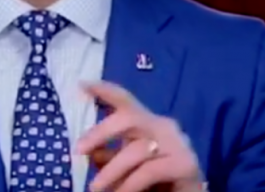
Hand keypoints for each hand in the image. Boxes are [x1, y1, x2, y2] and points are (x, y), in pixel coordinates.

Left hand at [76, 81, 203, 191]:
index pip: (126, 100)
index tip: (82, 84)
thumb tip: (90, 152)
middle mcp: (165, 127)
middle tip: (79, 149)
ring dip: (111, 171)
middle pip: (130, 118)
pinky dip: (129, 184)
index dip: (105, 91)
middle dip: (101, 132)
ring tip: (95, 188)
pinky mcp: (185, 165)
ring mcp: (178, 144)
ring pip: (137, 150)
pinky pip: (149, 171)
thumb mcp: (127, 167)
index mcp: (149, 123)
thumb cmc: (158, 182)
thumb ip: (111, 156)